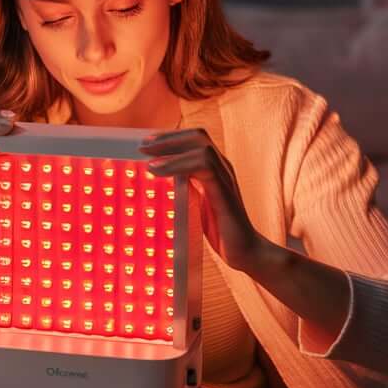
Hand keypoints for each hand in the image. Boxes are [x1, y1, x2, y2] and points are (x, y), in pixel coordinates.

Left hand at [138, 128, 261, 270]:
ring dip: (171, 148)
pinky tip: (159, 171)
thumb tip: (156, 183)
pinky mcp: (225, 190)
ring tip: (148, 159)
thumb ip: (183, 189)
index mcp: (216, 168)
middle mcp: (222, 167)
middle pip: (197, 136)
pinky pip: (204, 166)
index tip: (147, 143)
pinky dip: (178, 165)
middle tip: (143, 146)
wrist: (245, 251)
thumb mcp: (195, 204)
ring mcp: (225, 177)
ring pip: (201, 146)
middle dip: (168, 137)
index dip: (170, 137)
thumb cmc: (220, 229)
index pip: (194, 140)